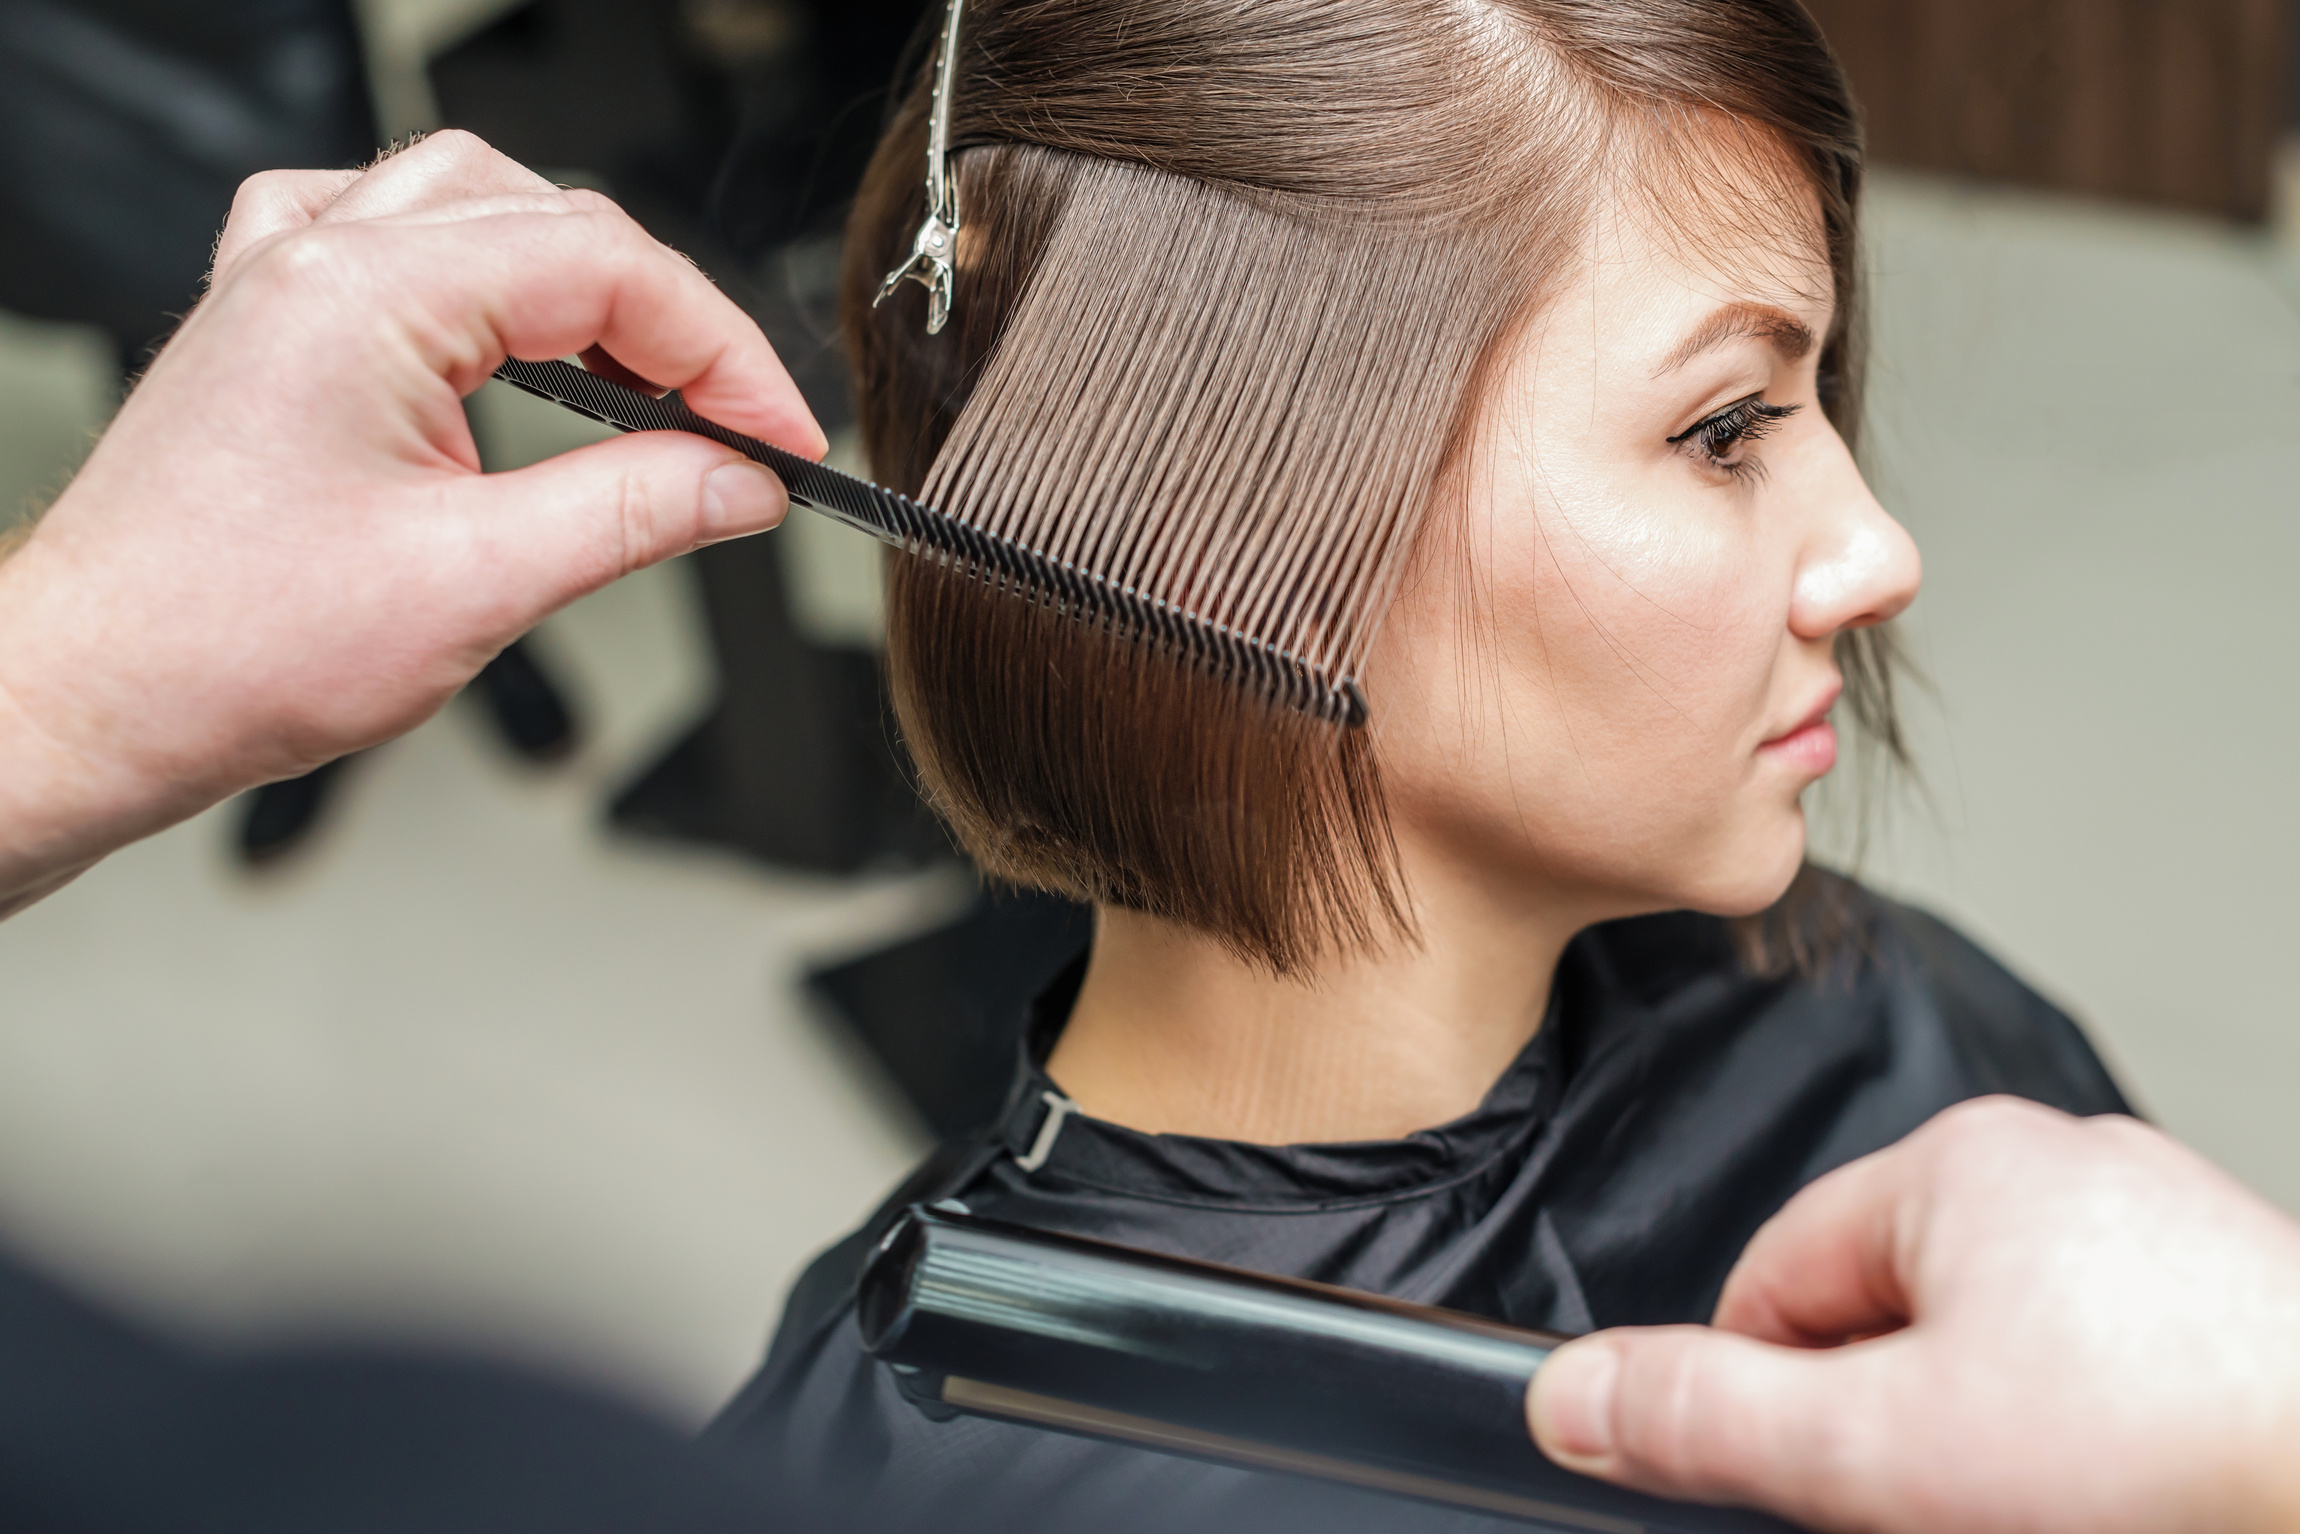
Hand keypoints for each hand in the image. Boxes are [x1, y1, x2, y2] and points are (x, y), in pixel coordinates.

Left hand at [0, 131, 823, 912]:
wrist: (99, 693)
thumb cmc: (228, 645)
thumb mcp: (478, 585)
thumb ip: (637, 511)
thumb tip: (741, 480)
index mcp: (368, 297)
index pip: (609, 270)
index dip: (725, 354)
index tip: (782, 437)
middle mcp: (319, 259)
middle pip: (558, 222)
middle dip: (670, 323)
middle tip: (736, 429)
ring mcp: (285, 278)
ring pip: (480, 205)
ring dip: (581, 282)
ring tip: (647, 381)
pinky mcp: (271, 317)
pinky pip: (391, 231)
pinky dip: (479, 272)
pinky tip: (507, 333)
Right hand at [1527, 1097, 2299, 1533]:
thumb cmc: (2170, 1462)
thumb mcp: (1882, 1454)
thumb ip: (1709, 1417)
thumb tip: (1566, 1395)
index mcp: (1956, 1161)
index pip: (1775, 1275)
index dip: (1769, 1399)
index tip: (1809, 1483)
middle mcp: (2062, 1164)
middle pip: (1889, 1313)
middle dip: (1891, 1420)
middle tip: (1946, 1506)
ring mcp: (2158, 1226)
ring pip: (1999, 1341)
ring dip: (1991, 1432)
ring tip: (2052, 1504)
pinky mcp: (2233, 1298)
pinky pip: (2099, 1358)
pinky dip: (2090, 1433)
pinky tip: (2121, 1493)